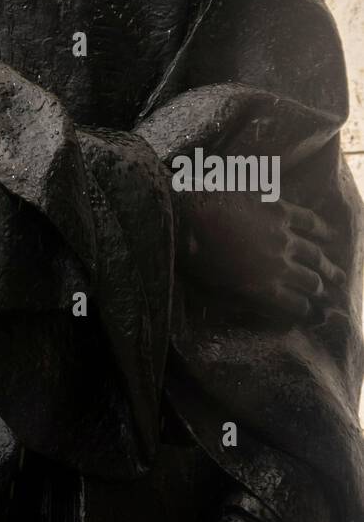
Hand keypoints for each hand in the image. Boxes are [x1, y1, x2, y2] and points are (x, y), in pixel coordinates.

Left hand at [175, 191, 344, 324]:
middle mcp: (279, 266)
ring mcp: (281, 236)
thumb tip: (255, 306)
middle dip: (323, 290)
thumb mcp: (212, 290)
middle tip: (332, 293)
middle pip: (311, 282)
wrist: (183, 214)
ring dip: (329, 265)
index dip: (308, 312)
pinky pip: (308, 220)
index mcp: (263, 289)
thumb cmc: (190, 256)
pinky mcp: (277, 208)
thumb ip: (239, 299)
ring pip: (315, 254)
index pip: (296, 307)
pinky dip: (321, 228)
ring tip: (338, 273)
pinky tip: (328, 234)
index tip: (315, 313)